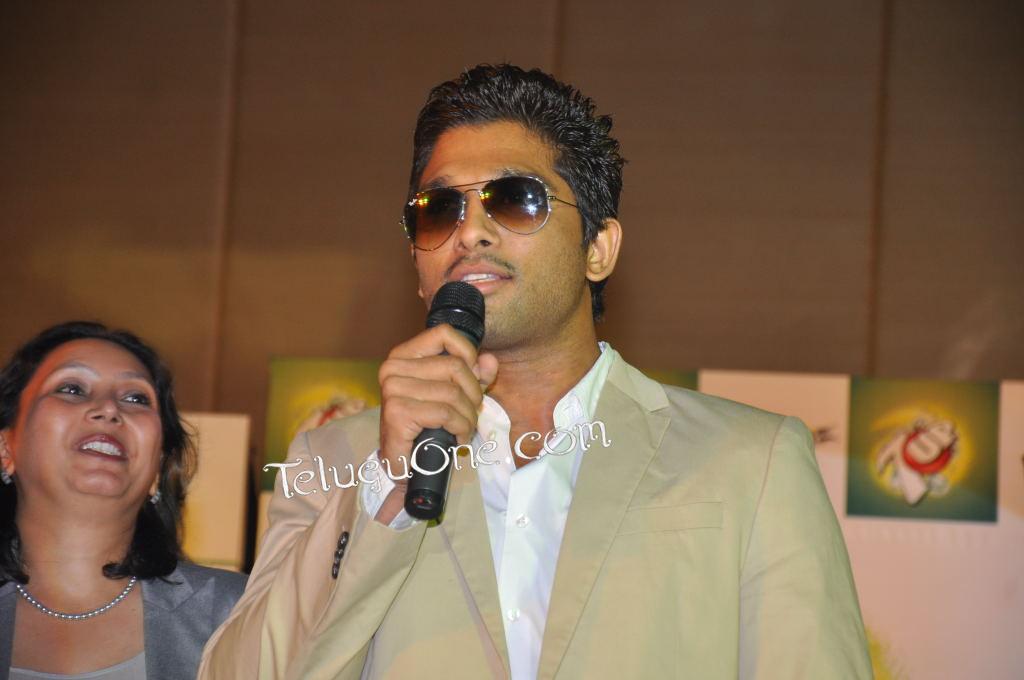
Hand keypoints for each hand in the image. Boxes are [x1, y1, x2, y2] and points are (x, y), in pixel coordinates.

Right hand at [374, 324, 497, 523]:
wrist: (403, 463)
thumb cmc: (427, 426)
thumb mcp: (454, 394)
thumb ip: (473, 374)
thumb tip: (490, 361)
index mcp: (404, 356)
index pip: (444, 333)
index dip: (468, 353)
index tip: (474, 377)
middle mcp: (393, 368)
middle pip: (455, 366)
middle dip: (473, 394)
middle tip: (472, 414)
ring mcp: (393, 389)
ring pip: (453, 392)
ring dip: (468, 417)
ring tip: (464, 429)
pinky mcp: (398, 412)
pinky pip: (446, 413)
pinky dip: (460, 428)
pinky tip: (457, 439)